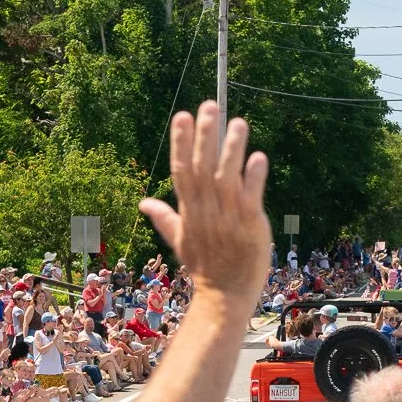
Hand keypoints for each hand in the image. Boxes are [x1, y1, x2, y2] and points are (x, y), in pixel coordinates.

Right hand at [138, 102, 271, 304]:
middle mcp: (206, 210)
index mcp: (190, 210)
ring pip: (228, 177)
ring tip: (238, 122)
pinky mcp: (250, 226)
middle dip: (205, 135)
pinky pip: (251, 196)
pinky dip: (254, 177)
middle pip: (203, 166)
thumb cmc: (205, 267)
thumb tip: (143, 203)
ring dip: (232, 149)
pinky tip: (258, 156)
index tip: (182, 115)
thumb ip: (164, 217)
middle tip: (209, 105)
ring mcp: (228, 218)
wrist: (224, 297)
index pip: (182, 170)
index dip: (181, 142)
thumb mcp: (180, 241)